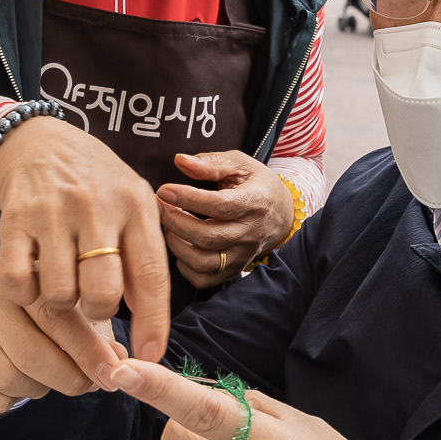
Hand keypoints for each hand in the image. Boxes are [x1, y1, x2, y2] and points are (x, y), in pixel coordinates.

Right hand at [0, 116, 173, 361]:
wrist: (37, 142)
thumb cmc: (94, 185)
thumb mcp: (131, 207)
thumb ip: (142, 260)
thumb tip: (150, 331)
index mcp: (135, 204)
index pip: (152, 275)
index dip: (153, 324)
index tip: (150, 357)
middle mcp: (96, 205)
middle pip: (103, 292)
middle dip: (99, 311)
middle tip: (92, 301)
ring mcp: (53, 211)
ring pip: (60, 294)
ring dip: (60, 301)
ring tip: (62, 281)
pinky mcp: (14, 220)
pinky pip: (20, 283)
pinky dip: (26, 293)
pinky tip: (33, 277)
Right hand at [0, 272, 124, 414]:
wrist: (2, 311)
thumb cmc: (51, 313)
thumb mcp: (79, 311)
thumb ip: (101, 333)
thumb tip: (120, 364)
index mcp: (26, 275)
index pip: (57, 316)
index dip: (90, 351)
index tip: (114, 374)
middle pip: (31, 354)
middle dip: (70, 379)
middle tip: (90, 385)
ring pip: (9, 377)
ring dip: (38, 389)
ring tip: (50, 378)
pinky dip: (3, 401)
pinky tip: (16, 387)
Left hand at [158, 152, 296, 288]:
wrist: (281, 213)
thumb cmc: (256, 184)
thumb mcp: (239, 164)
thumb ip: (211, 163)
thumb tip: (180, 160)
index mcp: (255, 202)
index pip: (219, 205)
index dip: (187, 199)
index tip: (163, 190)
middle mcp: (250, 233)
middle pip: (207, 236)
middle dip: (175, 222)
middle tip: (158, 206)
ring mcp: (242, 255)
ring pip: (203, 262)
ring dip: (177, 245)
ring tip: (167, 225)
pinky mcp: (234, 269)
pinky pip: (204, 279)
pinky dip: (185, 266)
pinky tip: (180, 245)